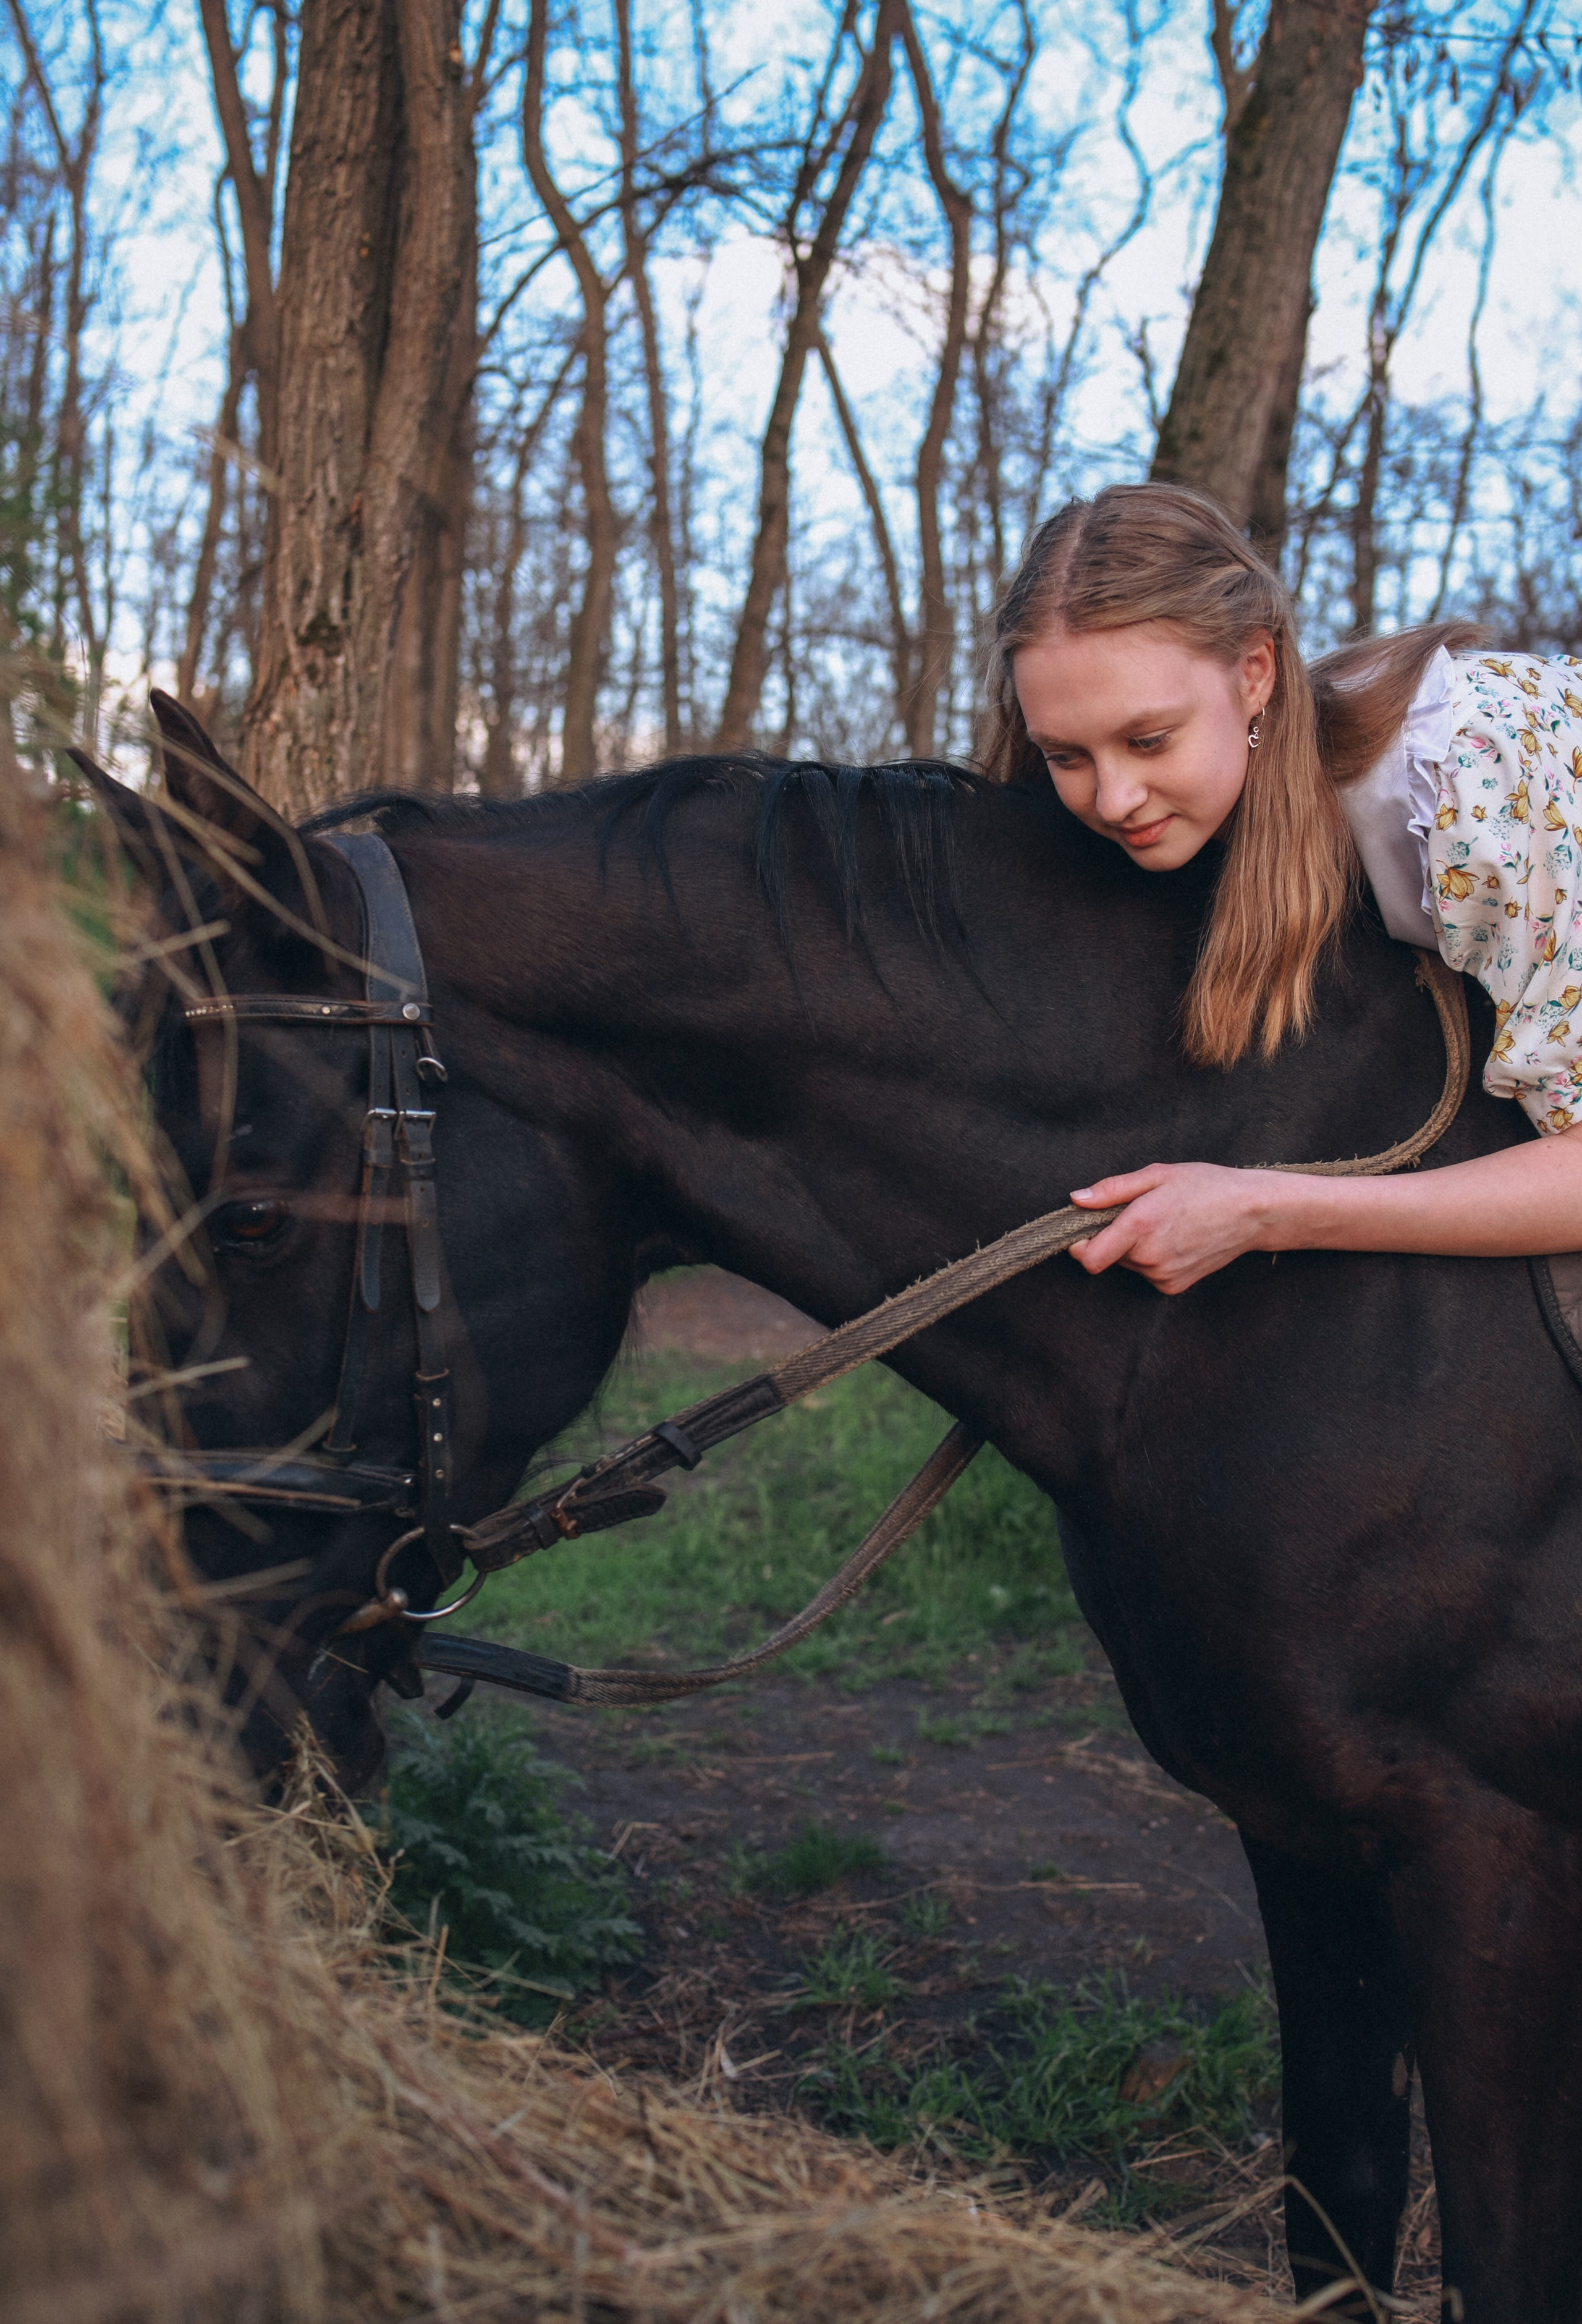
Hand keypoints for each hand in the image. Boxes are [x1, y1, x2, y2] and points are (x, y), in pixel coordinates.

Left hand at [1067, 1162, 1274, 1294]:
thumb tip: (1076, 1200)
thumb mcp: (1157, 1175)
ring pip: (1128, 1264)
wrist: (1252, 1213)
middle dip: (1113, 1237)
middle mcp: (1149, 1257)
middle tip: (1142, 1213)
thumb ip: (1111, 1190)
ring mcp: (1163, 1276)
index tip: (1085, 1230)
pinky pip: (1147, 1274)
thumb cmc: (1206, 1186)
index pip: (1089, 1258)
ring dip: (1134, 1248)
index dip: (1079, 1245)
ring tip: (1164, 1224)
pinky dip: (1151, 1259)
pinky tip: (1175, 1240)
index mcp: (1139, 1227)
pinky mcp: (1174, 1286)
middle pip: (1108, 1256)